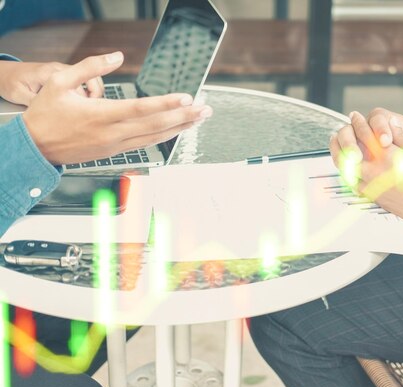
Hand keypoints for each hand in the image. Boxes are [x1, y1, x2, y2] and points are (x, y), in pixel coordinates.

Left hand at [0, 61, 103, 104]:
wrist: (5, 74)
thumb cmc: (11, 82)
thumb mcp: (20, 95)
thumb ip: (39, 104)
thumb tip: (54, 115)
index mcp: (50, 74)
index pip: (80, 84)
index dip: (88, 99)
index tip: (92, 111)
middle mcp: (60, 70)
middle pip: (91, 79)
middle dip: (97, 97)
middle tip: (94, 112)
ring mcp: (63, 72)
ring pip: (90, 81)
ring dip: (94, 96)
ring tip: (91, 110)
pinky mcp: (64, 77)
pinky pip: (83, 83)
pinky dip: (88, 94)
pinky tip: (84, 106)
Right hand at [22, 52, 211, 164]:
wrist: (36, 147)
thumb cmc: (46, 115)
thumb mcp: (59, 81)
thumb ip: (89, 66)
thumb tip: (116, 55)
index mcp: (100, 116)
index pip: (141, 109)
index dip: (166, 103)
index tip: (185, 97)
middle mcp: (112, 134)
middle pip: (156, 126)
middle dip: (184, 117)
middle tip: (205, 109)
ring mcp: (116, 146)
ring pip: (155, 138)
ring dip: (179, 128)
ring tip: (198, 119)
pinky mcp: (116, 152)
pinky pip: (146, 144)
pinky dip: (164, 136)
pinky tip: (177, 129)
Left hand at [330, 111, 402, 235]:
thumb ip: (399, 136)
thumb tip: (386, 126)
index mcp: (387, 157)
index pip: (363, 134)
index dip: (358, 123)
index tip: (356, 117)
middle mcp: (375, 174)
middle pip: (346, 153)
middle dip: (341, 139)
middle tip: (340, 131)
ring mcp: (372, 188)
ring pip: (344, 170)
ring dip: (340, 156)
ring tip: (340, 147)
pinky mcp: (373, 199)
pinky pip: (352, 183)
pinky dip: (347, 171)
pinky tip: (351, 166)